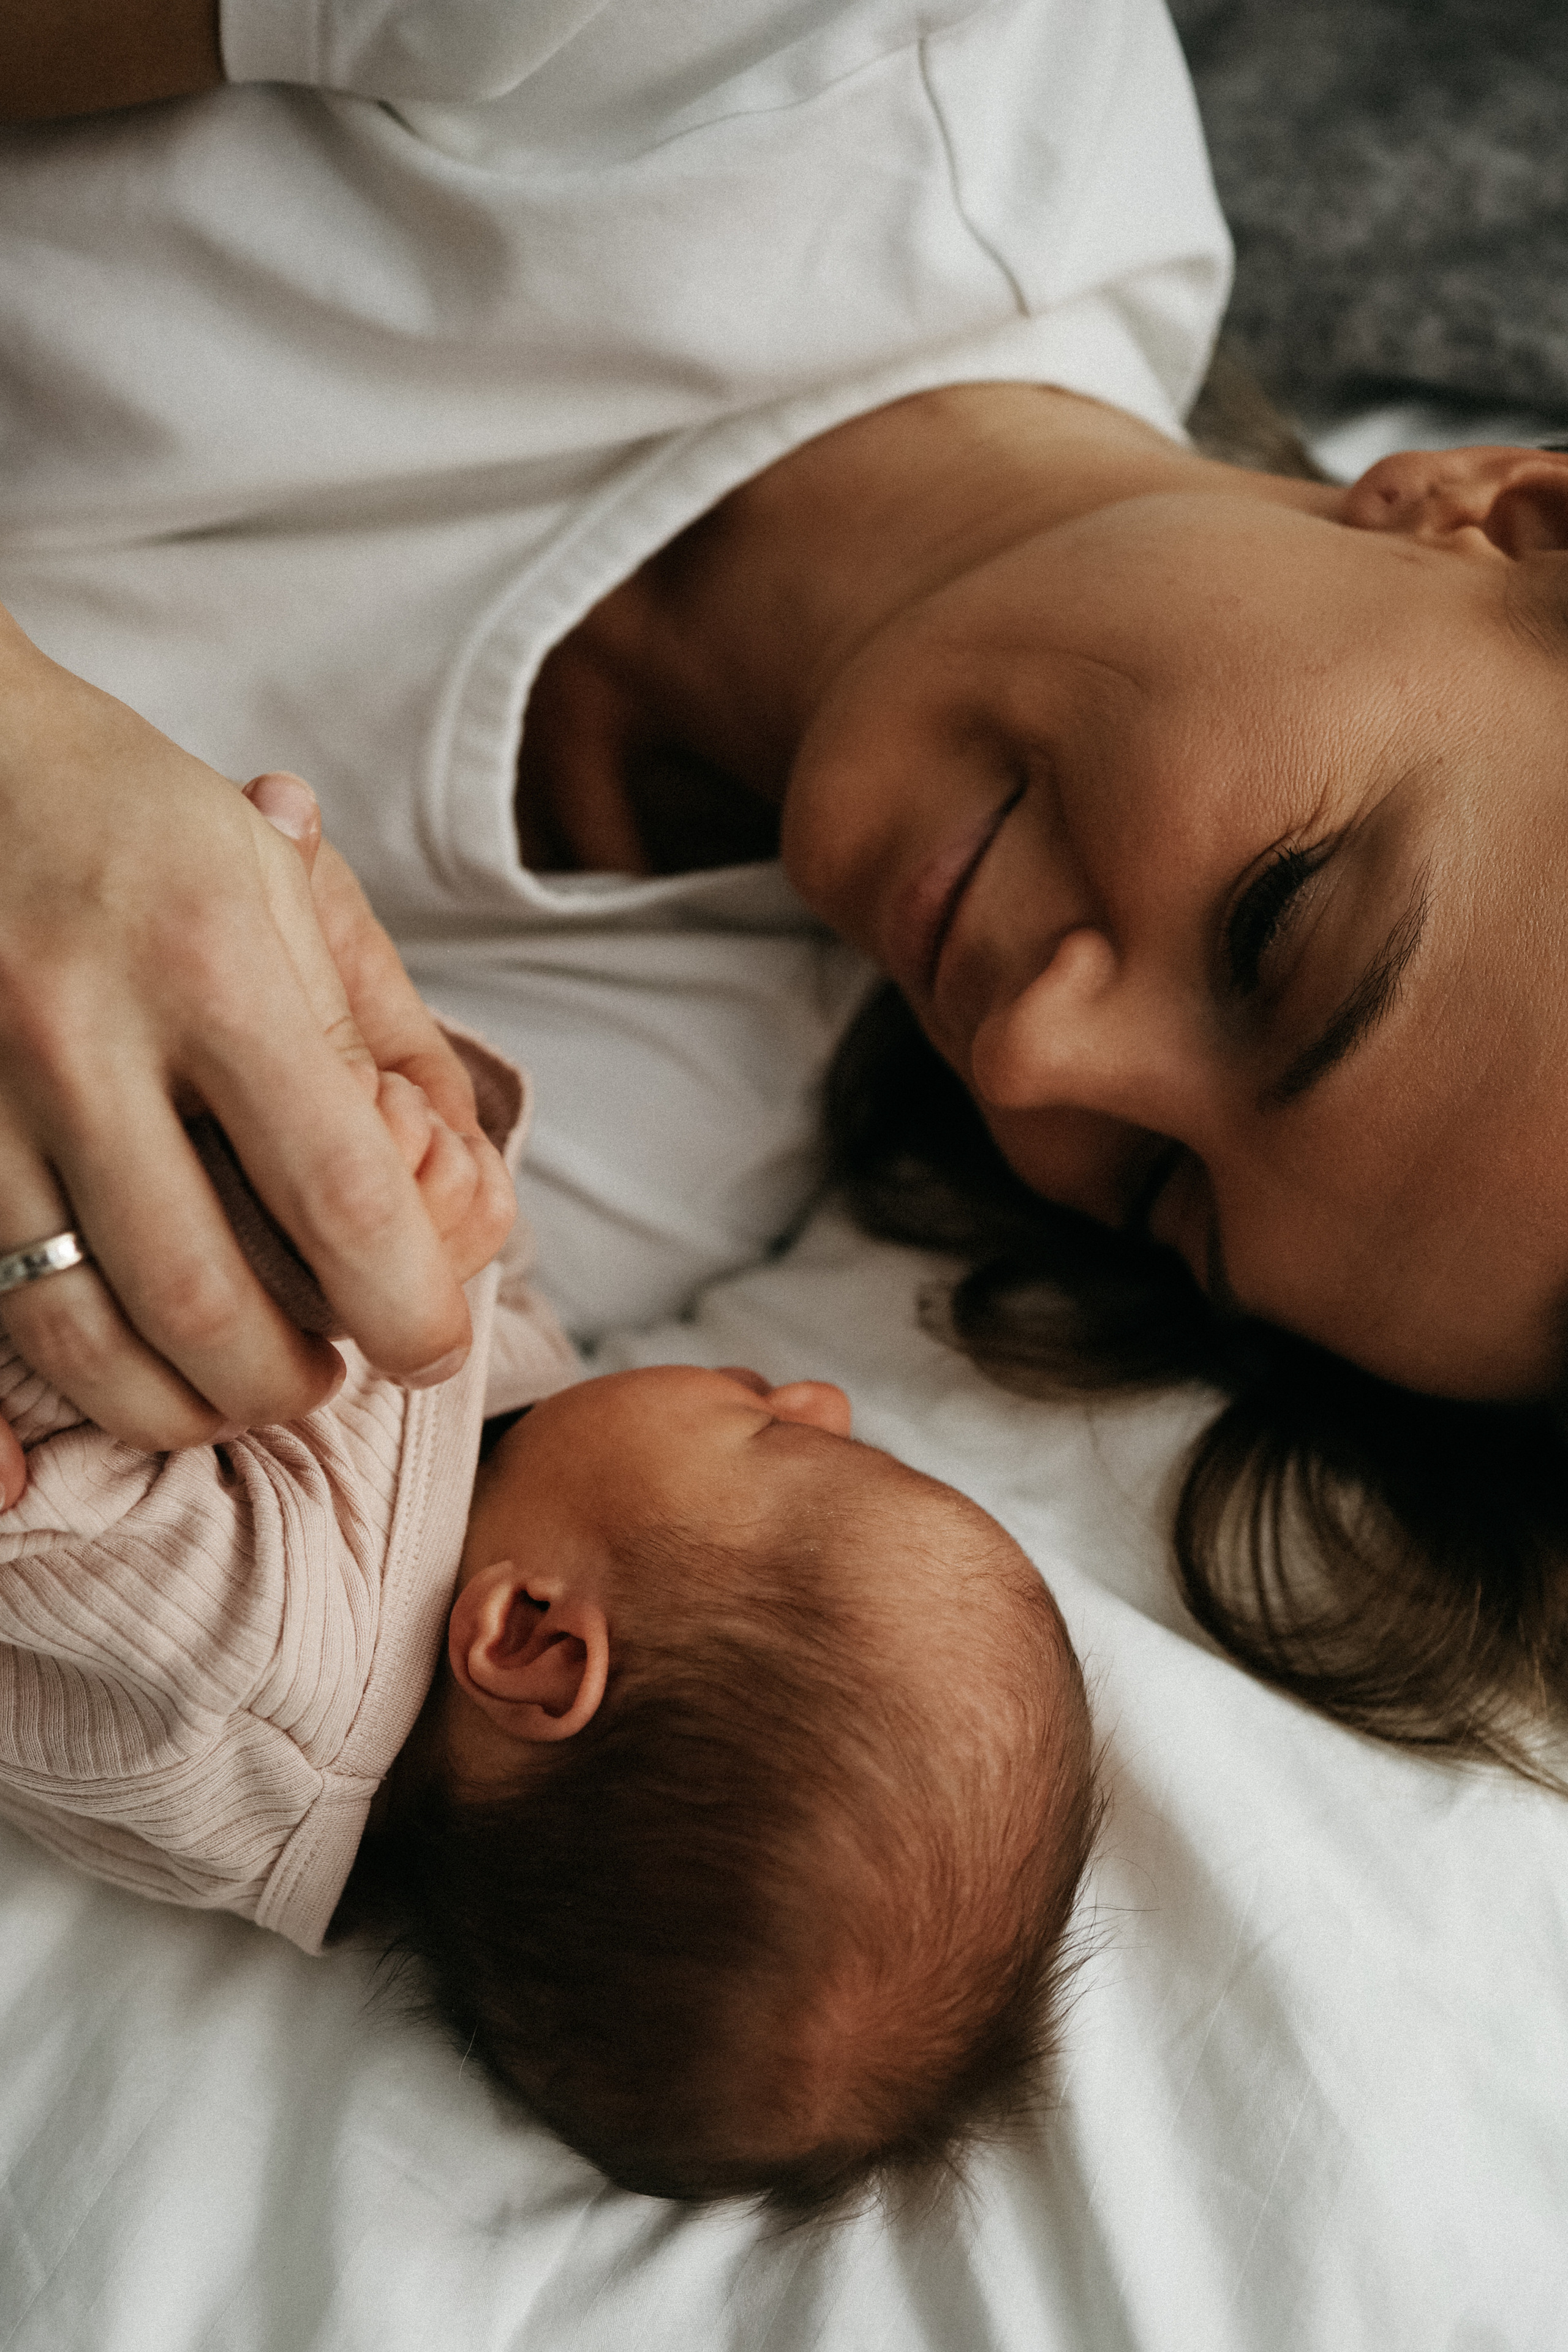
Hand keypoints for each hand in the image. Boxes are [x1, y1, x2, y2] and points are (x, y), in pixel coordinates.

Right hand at [0, 614, 507, 1451]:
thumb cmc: (143, 825)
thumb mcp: (289, 889)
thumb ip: (377, 1039)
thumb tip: (461, 1192)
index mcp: (209, 967)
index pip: (339, 1195)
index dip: (405, 1307)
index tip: (433, 1347)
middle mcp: (80, 1038)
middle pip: (201, 1299)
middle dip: (284, 1380)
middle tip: (326, 1375)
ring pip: (76, 1334)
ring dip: (175, 1404)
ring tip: (232, 1391)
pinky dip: (20, 1407)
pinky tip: (58, 1444)